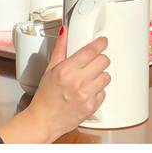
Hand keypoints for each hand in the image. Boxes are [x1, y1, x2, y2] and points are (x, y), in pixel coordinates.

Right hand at [23, 26, 110, 141]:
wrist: (45, 119)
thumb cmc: (45, 96)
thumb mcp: (49, 70)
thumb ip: (59, 50)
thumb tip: (64, 33)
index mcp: (65, 70)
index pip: (90, 51)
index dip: (99, 44)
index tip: (103, 41)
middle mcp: (77, 81)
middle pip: (103, 61)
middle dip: (100, 60)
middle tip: (94, 62)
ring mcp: (86, 95)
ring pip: (106, 77)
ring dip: (100, 76)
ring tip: (89, 80)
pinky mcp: (92, 106)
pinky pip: (104, 92)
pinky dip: (98, 91)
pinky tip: (87, 92)